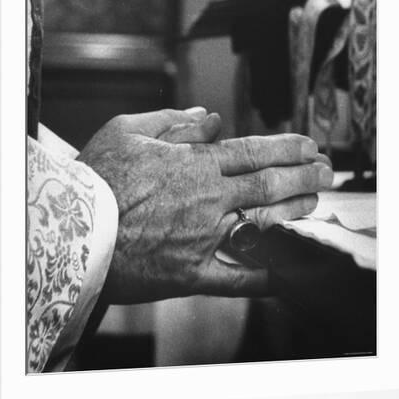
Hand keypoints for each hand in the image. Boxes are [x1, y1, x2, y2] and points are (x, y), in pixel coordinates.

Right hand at [77, 108, 332, 303]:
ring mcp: (203, 239)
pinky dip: (261, 279)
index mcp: (194, 166)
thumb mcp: (126, 131)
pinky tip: (284, 276)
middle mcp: (207, 200)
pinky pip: (234, 279)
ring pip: (262, 224)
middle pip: (269, 185)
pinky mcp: (190, 274)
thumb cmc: (96, 179)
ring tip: (316, 202)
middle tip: (328, 171)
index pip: (254, 152)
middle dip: (305, 175)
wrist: (71, 231)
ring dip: (294, 212)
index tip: (310, 145)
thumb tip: (209, 119)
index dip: (287, 148)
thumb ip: (172, 123)